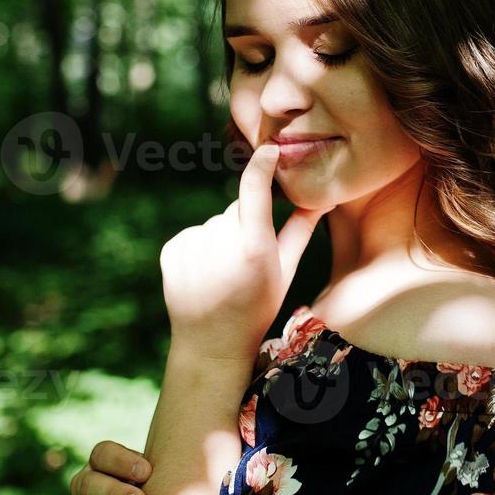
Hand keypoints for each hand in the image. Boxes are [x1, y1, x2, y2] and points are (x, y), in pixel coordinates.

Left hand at [159, 143, 329, 358]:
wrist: (211, 344)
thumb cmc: (257, 308)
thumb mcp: (285, 272)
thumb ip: (301, 230)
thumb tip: (323, 198)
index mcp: (253, 249)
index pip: (255, 189)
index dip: (263, 164)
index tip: (269, 150)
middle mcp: (220, 244)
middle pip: (236, 210)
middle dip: (245, 225)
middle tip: (248, 261)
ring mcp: (191, 247)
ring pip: (215, 223)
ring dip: (222, 239)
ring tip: (225, 272)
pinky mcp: (172, 251)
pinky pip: (193, 235)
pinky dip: (201, 248)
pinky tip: (205, 274)